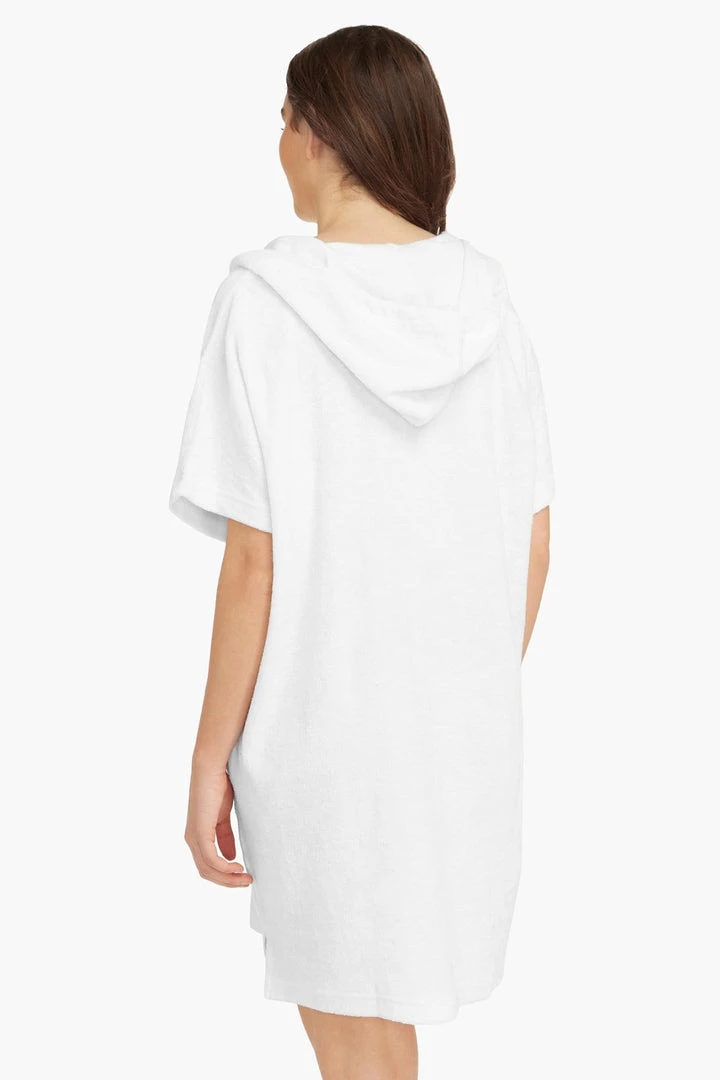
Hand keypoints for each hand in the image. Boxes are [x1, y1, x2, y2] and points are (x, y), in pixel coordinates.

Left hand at [185, 765, 253, 887]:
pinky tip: (238, 867)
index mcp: (196, 836)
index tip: (244, 876)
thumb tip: (231, 857)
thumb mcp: (224, 816)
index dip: (225, 875)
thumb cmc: (217, 786)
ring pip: (209, 870)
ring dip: (229, 878)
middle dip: (228, 881)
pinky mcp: (200, 833)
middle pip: (207, 872)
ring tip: (246, 878)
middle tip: (247, 882)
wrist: (211, 768)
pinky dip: (225, 868)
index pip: (207, 866)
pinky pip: (212, 860)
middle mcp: (191, 840)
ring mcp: (194, 838)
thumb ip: (225, 837)